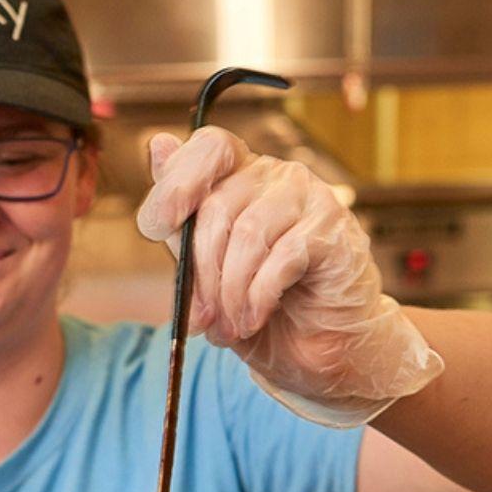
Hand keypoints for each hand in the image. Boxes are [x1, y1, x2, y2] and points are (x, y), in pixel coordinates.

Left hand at [136, 127, 443, 427]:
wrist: (318, 348)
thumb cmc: (259, 305)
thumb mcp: (204, 269)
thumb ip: (180, 220)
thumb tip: (159, 143)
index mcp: (241, 174)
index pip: (208, 147)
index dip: (176, 182)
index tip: (157, 227)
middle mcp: (276, 175)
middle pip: (218, 205)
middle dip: (201, 271)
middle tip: (202, 317)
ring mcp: (310, 196)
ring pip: (248, 234)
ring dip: (229, 291)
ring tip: (229, 326)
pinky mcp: (333, 230)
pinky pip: (282, 257)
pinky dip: (258, 296)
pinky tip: (253, 318)